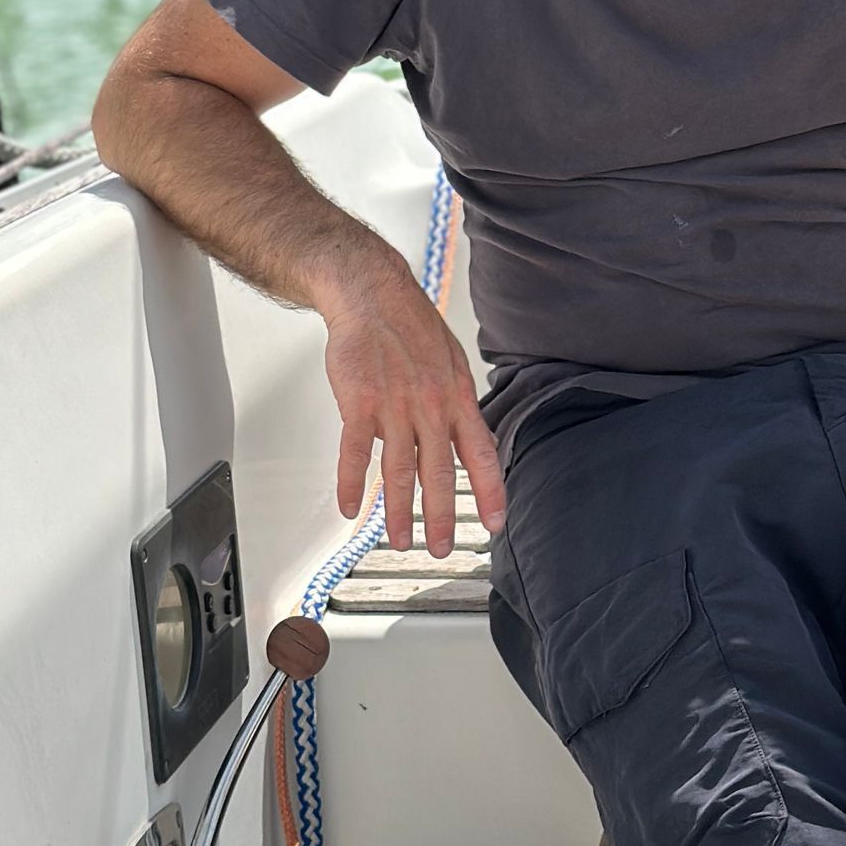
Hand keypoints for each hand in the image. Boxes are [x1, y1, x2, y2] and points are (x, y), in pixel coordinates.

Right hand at [318, 240, 504, 555]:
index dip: (489, 491)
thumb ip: (459, 407)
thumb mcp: (452, 364)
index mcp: (457, 398)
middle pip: (437, 473)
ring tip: (399, 540)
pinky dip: (352, 484)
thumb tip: (471, 443)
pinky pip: (355, 453)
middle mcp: (430, 407)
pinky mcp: (359, 403)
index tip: (494, 524)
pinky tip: (351, 509)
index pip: (480, 454)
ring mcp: (394, 406)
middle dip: (441, 517)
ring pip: (398, 471)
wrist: (373, 296)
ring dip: (398, 512)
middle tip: (440, 549)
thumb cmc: (411, 329)